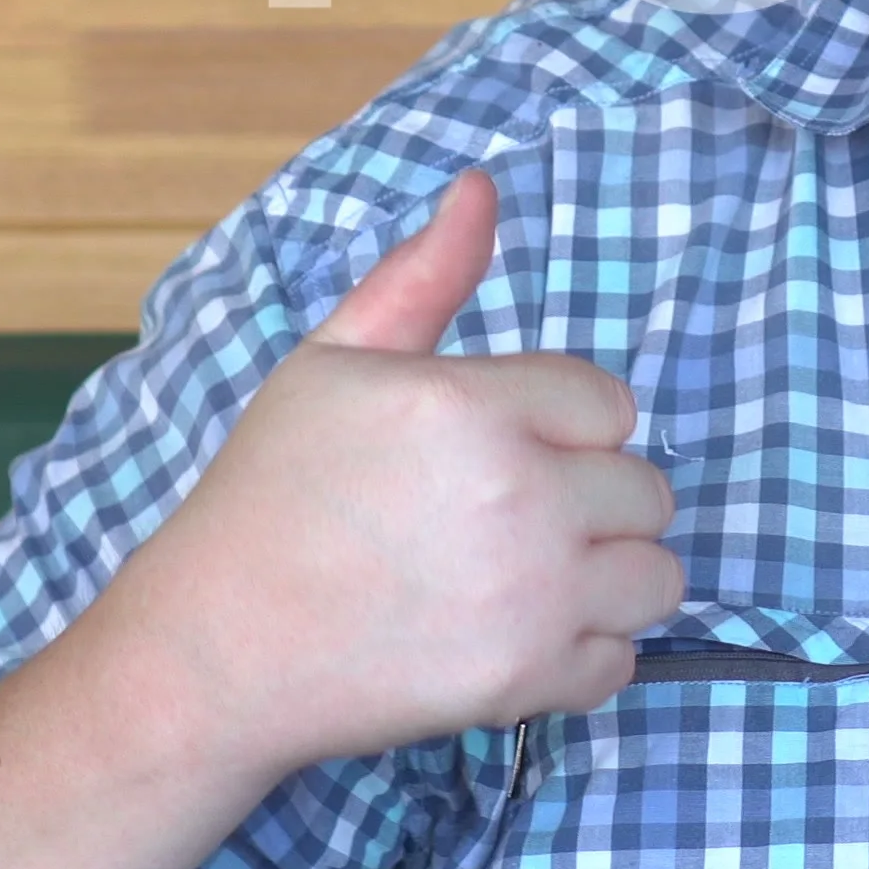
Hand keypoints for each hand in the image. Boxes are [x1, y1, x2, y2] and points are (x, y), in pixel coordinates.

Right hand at [87, 170, 683, 779]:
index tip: (503, 454)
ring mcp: (529, 595)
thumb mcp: (331, 362)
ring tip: (531, 578)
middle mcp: (518, 496)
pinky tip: (517, 636)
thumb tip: (481, 187)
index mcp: (471, 405)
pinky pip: (620, 662)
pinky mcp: (525, 681)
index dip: (562, 427)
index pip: (608, 405)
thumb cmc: (270, 495)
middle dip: (592, 500)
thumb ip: (422, 276)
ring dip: (608, 577)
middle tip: (510, 520)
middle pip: (646, 490)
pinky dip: (583, 657)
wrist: (213, 650)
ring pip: (656, 576)